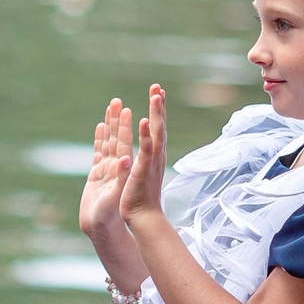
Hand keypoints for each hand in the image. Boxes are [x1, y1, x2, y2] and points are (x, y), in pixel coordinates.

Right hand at [77, 97, 135, 240]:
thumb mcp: (117, 195)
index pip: (126, 142)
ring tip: (111, 107)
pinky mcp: (97, 175)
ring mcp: (107, 170)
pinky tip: (100, 127)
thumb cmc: (112, 216)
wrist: (103, 230)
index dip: (126, 126)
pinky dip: (99, 140)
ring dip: (110, 125)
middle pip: (117, 138)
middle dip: (117, 120)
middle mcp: (117, 167)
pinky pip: (99, 153)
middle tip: (117, 101)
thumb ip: (121, 176)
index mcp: (124, 169)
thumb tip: (126, 158)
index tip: (128, 109)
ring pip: (108, 142)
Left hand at [118, 83, 167, 223]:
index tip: (157, 93)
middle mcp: (156, 156)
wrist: (145, 217)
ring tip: (155, 95)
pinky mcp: (143, 170)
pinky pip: (146, 150)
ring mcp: (152, 162)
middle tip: (157, 86)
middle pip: (159, 125)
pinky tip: (145, 120)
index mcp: (154, 155)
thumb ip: (147, 159)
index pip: (157, 128)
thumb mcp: (145, 172)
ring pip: (156, 133)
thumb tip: (150, 151)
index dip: (158, 110)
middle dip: (158, 105)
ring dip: (156, 113)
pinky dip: (147, 135)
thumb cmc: (143, 197)